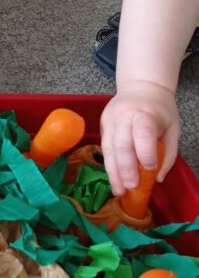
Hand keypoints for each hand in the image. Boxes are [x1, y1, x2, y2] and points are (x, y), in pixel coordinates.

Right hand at [100, 80, 179, 194]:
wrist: (140, 86)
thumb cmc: (160, 109)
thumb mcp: (173, 127)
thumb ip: (169, 153)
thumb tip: (159, 178)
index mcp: (144, 113)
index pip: (142, 133)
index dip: (145, 152)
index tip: (150, 168)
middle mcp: (123, 116)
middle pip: (121, 144)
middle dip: (125, 168)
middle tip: (132, 187)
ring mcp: (110, 120)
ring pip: (108, 149)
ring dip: (113, 172)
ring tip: (119, 191)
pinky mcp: (103, 125)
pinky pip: (105, 148)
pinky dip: (110, 165)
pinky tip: (114, 180)